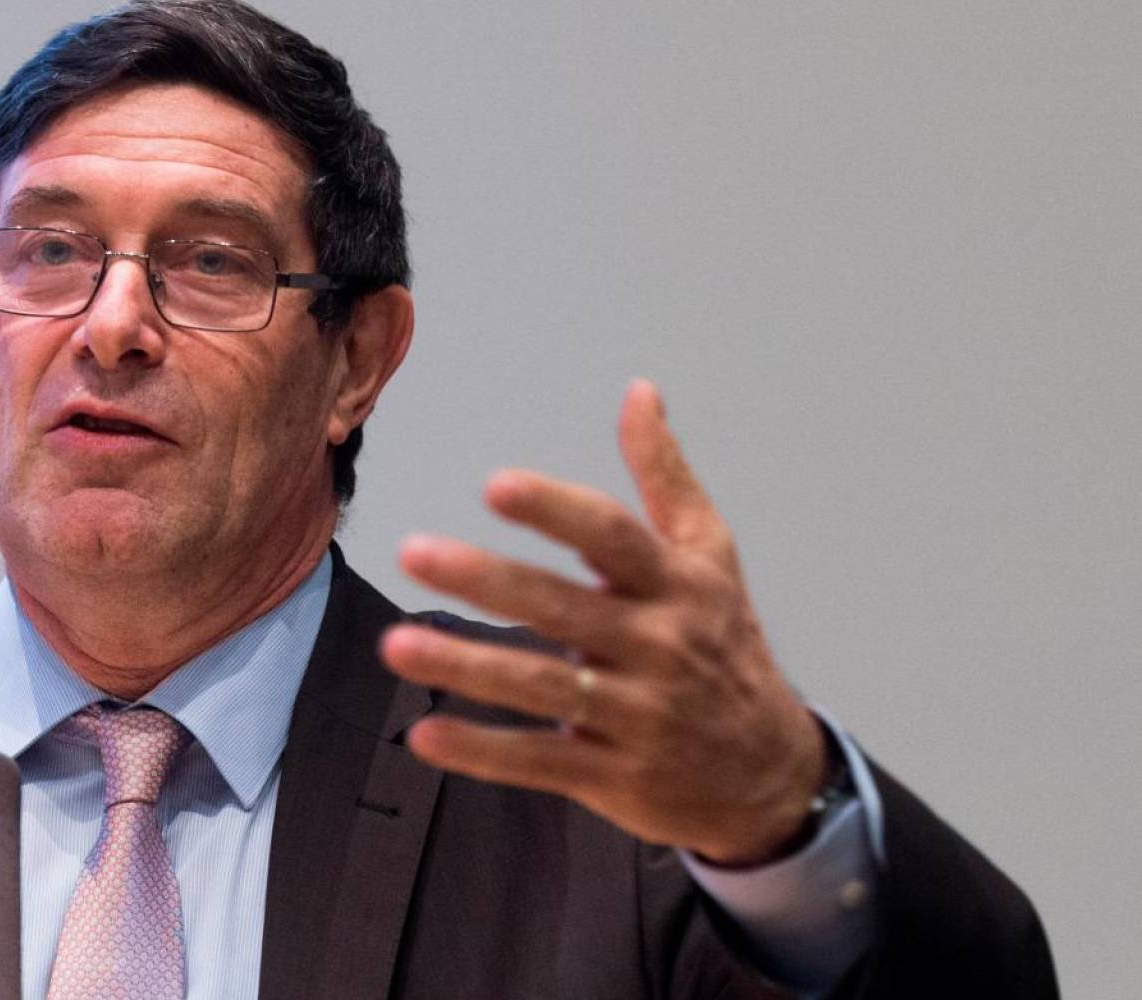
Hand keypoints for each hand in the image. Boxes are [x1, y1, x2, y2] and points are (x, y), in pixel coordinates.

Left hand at [380, 379, 825, 865]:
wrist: (771, 773)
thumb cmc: (724, 645)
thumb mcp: (711, 557)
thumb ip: (665, 476)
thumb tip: (638, 390)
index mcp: (677, 585)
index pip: (613, 538)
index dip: (556, 512)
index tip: (496, 485)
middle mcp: (657, 647)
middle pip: (563, 608)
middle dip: (487, 580)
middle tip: (413, 552)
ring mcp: (636, 716)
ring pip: (542, 686)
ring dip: (466, 667)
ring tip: (395, 645)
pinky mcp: (614, 775)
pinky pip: (540, 761)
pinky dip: (483, 753)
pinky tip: (424, 736)